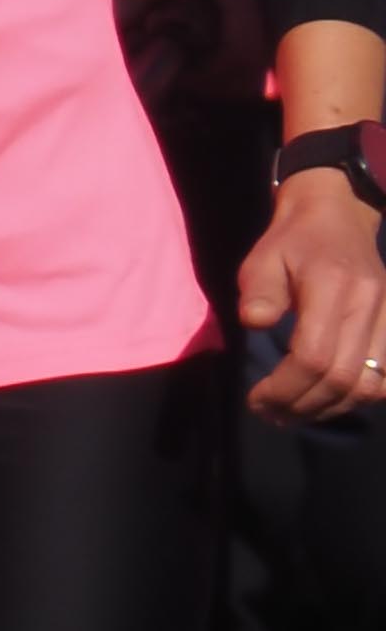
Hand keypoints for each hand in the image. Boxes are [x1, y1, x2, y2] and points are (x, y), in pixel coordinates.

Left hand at [242, 174, 385, 423]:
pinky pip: (385, 378)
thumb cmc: (293, 240)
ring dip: (330, 408)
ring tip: (293, 413)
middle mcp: (369, 308)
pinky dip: (357, 397)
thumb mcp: (263, 257)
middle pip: (343, 378)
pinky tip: (326, 400)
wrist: (338, 216)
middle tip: (270, 414)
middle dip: (303, 405)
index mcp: (334, 289)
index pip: (314, 357)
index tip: (257, 398)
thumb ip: (259, 291)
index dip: (285, 387)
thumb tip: (256, 323)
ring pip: (370, 385)